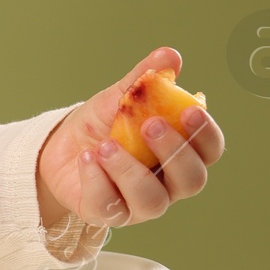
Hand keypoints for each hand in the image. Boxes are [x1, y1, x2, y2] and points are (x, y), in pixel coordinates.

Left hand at [36, 45, 224, 231]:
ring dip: (130, 170)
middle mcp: (168, 184)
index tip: (190, 108)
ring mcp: (140, 204)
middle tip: (150, 123)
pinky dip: (97, 180)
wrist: (60, 147)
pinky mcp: (109, 214)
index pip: (209, 151)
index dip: (205, 134)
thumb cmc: (102, 125)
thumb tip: (169, 55)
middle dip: (173, 152)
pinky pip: (110, 206)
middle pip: (190, 180)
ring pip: (152, 200)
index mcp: (181, 153)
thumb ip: (145, 79)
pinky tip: (87, 159)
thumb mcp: (120, 97)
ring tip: (106, 144)